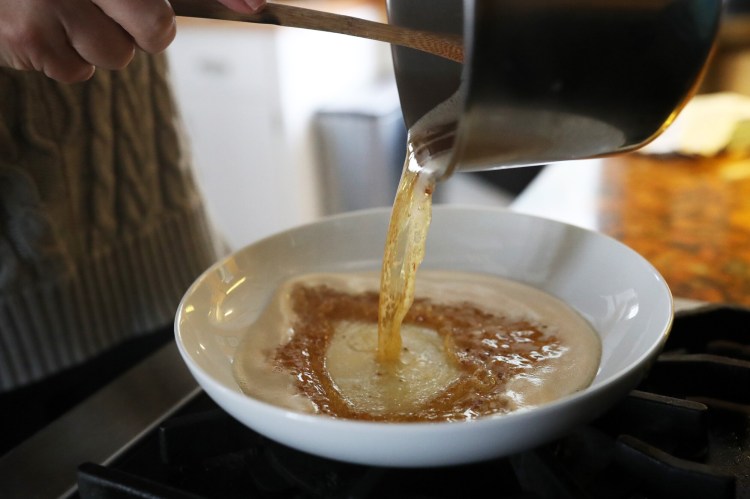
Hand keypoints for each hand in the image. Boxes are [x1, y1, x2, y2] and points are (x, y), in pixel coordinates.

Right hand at [0, 0, 265, 82]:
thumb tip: (256, 4)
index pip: (170, 0)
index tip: (255, 6)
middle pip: (155, 31)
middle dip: (143, 29)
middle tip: (114, 8)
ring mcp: (48, 4)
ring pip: (117, 58)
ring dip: (99, 43)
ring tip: (68, 11)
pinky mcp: (26, 40)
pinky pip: (76, 73)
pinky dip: (64, 57)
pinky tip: (44, 25)